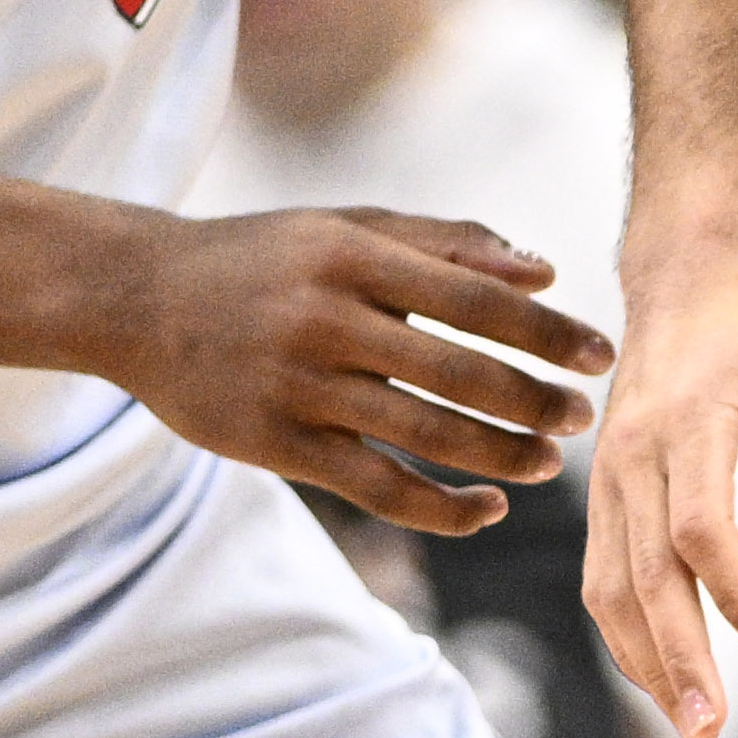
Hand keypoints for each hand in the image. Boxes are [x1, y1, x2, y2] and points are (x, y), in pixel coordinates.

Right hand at [111, 210, 604, 533]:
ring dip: (500, 457)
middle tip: (583, 418)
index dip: (547, 331)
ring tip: (546, 465)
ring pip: (424, 435)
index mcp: (352, 255)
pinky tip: (486, 510)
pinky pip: (375, 488)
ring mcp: (298, 386)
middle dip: (534, 401)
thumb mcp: (346, 227)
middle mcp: (326, 319)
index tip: (602, 355)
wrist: (135, 298)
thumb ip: (445, 242)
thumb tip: (543, 270)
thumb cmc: (262, 257)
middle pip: (459, 372)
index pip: (476, 298)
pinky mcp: (275, 445)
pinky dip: (440, 507)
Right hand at [581, 230, 737, 737]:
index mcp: (685, 420)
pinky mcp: (606, 491)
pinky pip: (604, 574)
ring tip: (688, 729)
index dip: (735, 597)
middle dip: (678, 660)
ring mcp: (609, 475)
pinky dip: (628, 633)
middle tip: (710, 734)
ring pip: (610, 586)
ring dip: (645, 663)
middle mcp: (631, 454)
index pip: (699, 530)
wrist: (692, 274)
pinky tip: (661, 678)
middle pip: (646, 576)